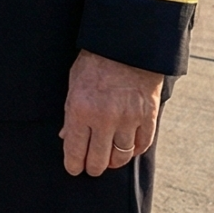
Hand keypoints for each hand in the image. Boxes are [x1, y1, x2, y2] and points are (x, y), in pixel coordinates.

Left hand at [60, 49, 163, 175]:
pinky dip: (134, 150)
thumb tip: (66, 137)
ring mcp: (128, 118)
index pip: (74, 151)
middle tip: (91, 167)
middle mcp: (104, 118)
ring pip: (121, 157)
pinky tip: (127, 149)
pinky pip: (142, 145)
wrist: (127, 43)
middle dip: (92, 168)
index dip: (73, 165)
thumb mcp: (74, 84)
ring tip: (109, 160)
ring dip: (113, 161)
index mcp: (80, 109)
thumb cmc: (95, 61)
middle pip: (98, 160)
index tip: (74, 169)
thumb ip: (70, 113)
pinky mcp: (148, 115)